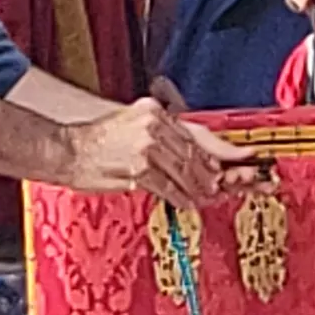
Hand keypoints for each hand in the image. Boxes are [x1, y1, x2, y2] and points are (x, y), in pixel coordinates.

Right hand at [66, 97, 257, 206]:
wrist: (67, 151)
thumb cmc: (100, 141)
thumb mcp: (134, 124)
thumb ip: (166, 135)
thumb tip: (200, 156)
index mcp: (154, 111)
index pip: (199, 132)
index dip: (225, 149)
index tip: (247, 158)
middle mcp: (153, 126)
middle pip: (195, 154)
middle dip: (213, 174)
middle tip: (224, 186)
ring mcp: (145, 148)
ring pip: (185, 172)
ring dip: (198, 188)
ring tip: (204, 196)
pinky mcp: (137, 170)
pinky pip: (168, 187)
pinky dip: (180, 197)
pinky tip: (186, 202)